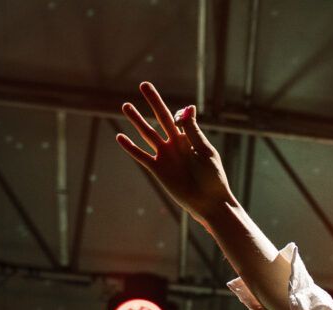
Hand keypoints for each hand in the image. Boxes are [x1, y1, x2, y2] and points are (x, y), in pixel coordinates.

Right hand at [115, 81, 233, 223]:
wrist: (208, 202)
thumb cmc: (213, 178)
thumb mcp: (205, 151)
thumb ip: (193, 131)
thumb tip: (187, 107)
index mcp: (190, 139)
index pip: (179, 118)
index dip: (177, 113)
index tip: (178, 115)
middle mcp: (176, 144)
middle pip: (161, 118)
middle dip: (153, 101)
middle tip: (143, 84)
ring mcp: (165, 156)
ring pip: (147, 133)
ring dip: (137, 120)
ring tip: (125, 105)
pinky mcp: (157, 169)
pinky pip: (141, 155)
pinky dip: (130, 147)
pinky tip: (119, 137)